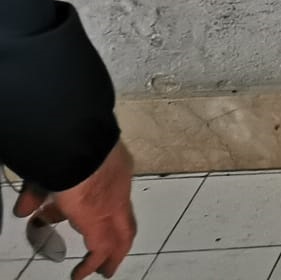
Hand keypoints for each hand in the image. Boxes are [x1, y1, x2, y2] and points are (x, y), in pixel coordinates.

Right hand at [16, 142, 136, 278]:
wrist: (77, 147)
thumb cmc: (65, 152)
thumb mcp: (50, 173)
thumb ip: (37, 194)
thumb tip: (23, 211)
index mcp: (112, 169)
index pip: (107, 195)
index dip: (95, 210)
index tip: (80, 220)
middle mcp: (118, 188)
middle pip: (123, 219)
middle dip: (118, 239)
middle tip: (112, 256)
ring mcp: (113, 205)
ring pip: (119, 235)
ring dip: (111, 254)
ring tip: (104, 271)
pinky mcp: (100, 221)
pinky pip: (100, 248)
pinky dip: (93, 264)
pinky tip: (80, 275)